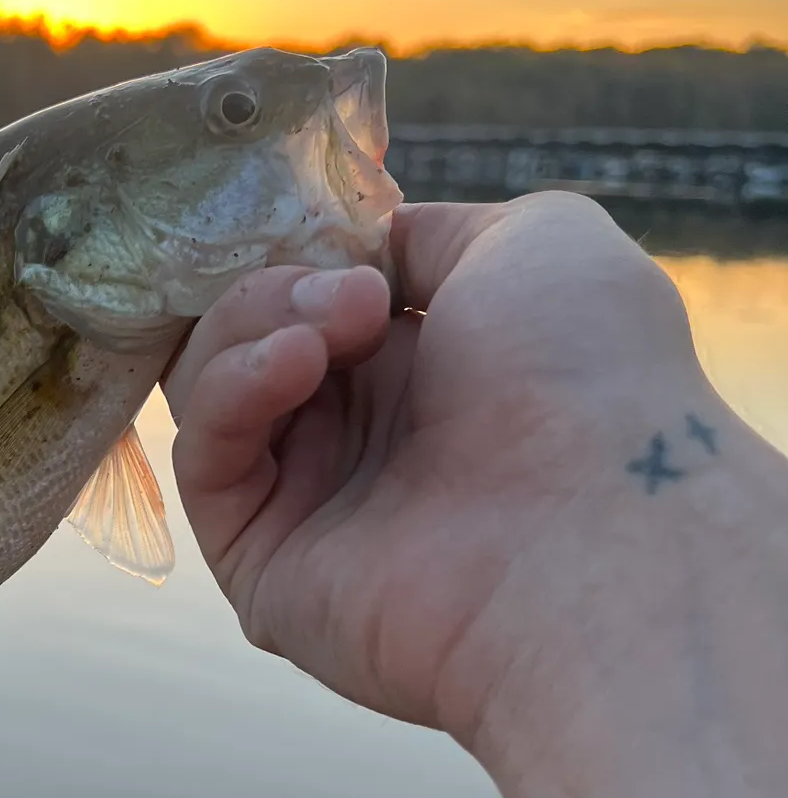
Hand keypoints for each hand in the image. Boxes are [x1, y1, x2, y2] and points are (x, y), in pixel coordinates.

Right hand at [163, 192, 705, 742]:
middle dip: (278, 288)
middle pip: (247, 333)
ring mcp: (308, 501)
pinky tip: (294, 364)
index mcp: (425, 368)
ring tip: (326, 333)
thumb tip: (355, 258)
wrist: (594, 536)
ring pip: (210, 388)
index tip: (319, 236)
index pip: (307, 297)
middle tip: (350, 299)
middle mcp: (362, 435)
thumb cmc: (584, 378)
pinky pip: (204, 462)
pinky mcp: (259, 563)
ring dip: (251, 327)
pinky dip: (230, 394)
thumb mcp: (533, 241)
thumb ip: (425, 234)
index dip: (293, 252)